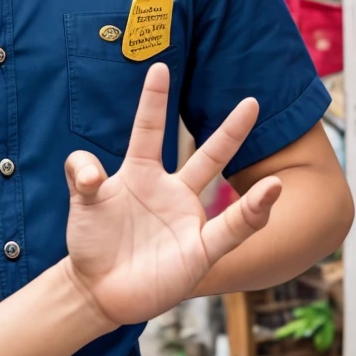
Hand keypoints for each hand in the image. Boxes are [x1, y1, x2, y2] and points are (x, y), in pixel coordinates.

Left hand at [65, 63, 282, 328]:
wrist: (97, 288)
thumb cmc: (91, 241)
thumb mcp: (81, 203)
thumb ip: (80, 176)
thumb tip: (89, 173)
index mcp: (141, 173)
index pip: (149, 129)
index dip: (154, 99)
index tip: (159, 67)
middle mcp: (171, 192)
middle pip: (206, 155)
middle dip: (231, 130)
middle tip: (252, 101)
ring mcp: (187, 220)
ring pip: (224, 191)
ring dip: (248, 182)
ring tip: (275, 167)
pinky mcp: (198, 251)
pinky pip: (230, 230)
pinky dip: (251, 213)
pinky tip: (270, 193)